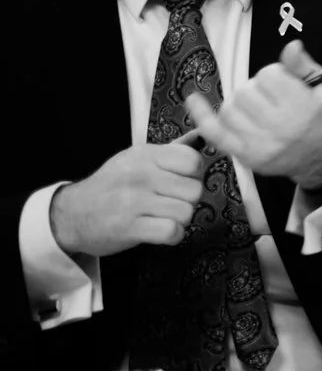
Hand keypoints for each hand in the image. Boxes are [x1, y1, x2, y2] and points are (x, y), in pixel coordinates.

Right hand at [49, 142, 205, 255]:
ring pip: (186, 212)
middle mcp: (140, 175)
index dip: (193, 175)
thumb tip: (203, 135)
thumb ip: (171, 151)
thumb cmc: (110, 186)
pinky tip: (158, 230)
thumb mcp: (136, 159)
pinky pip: (172, 232)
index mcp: (145, 155)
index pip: (193, 161)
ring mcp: (134, 202)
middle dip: (186, 200)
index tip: (180, 181)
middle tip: (168, 202)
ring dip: (178, 219)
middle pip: (194, 190)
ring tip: (160, 216)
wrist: (70, 214)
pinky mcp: (129, 228)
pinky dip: (171, 235)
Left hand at [184, 41, 321, 190]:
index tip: (282, 84)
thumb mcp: (320, 89)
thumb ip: (302, 67)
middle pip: (245, 92)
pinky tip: (193, 99)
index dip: (274, 75)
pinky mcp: (244, 154)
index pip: (268, 76)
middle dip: (254, 90)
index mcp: (302, 108)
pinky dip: (201, 114)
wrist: (319, 156)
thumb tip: (292, 46)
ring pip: (229, 108)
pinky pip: (214, 131)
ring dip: (238, 104)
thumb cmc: (318, 119)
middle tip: (268, 99)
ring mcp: (260, 143)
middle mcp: (280, 127)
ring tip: (255, 111)